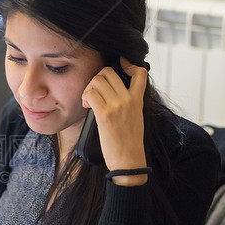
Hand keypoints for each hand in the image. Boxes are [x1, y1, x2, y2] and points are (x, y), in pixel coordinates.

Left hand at [81, 58, 147, 183]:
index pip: (139, 72)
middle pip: (109, 72)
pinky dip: (85, 97)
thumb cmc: (129, 142)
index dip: (127, 63)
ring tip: (89, 100)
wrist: (129, 160)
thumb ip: (129, 102)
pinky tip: (87, 105)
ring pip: (97, 80)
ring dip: (89, 88)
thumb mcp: (136, 117)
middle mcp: (128, 99)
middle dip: (97, 78)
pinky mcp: (105, 113)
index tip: (119, 65)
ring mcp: (117, 105)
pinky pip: (90, 93)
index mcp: (138, 99)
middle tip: (94, 91)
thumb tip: (114, 91)